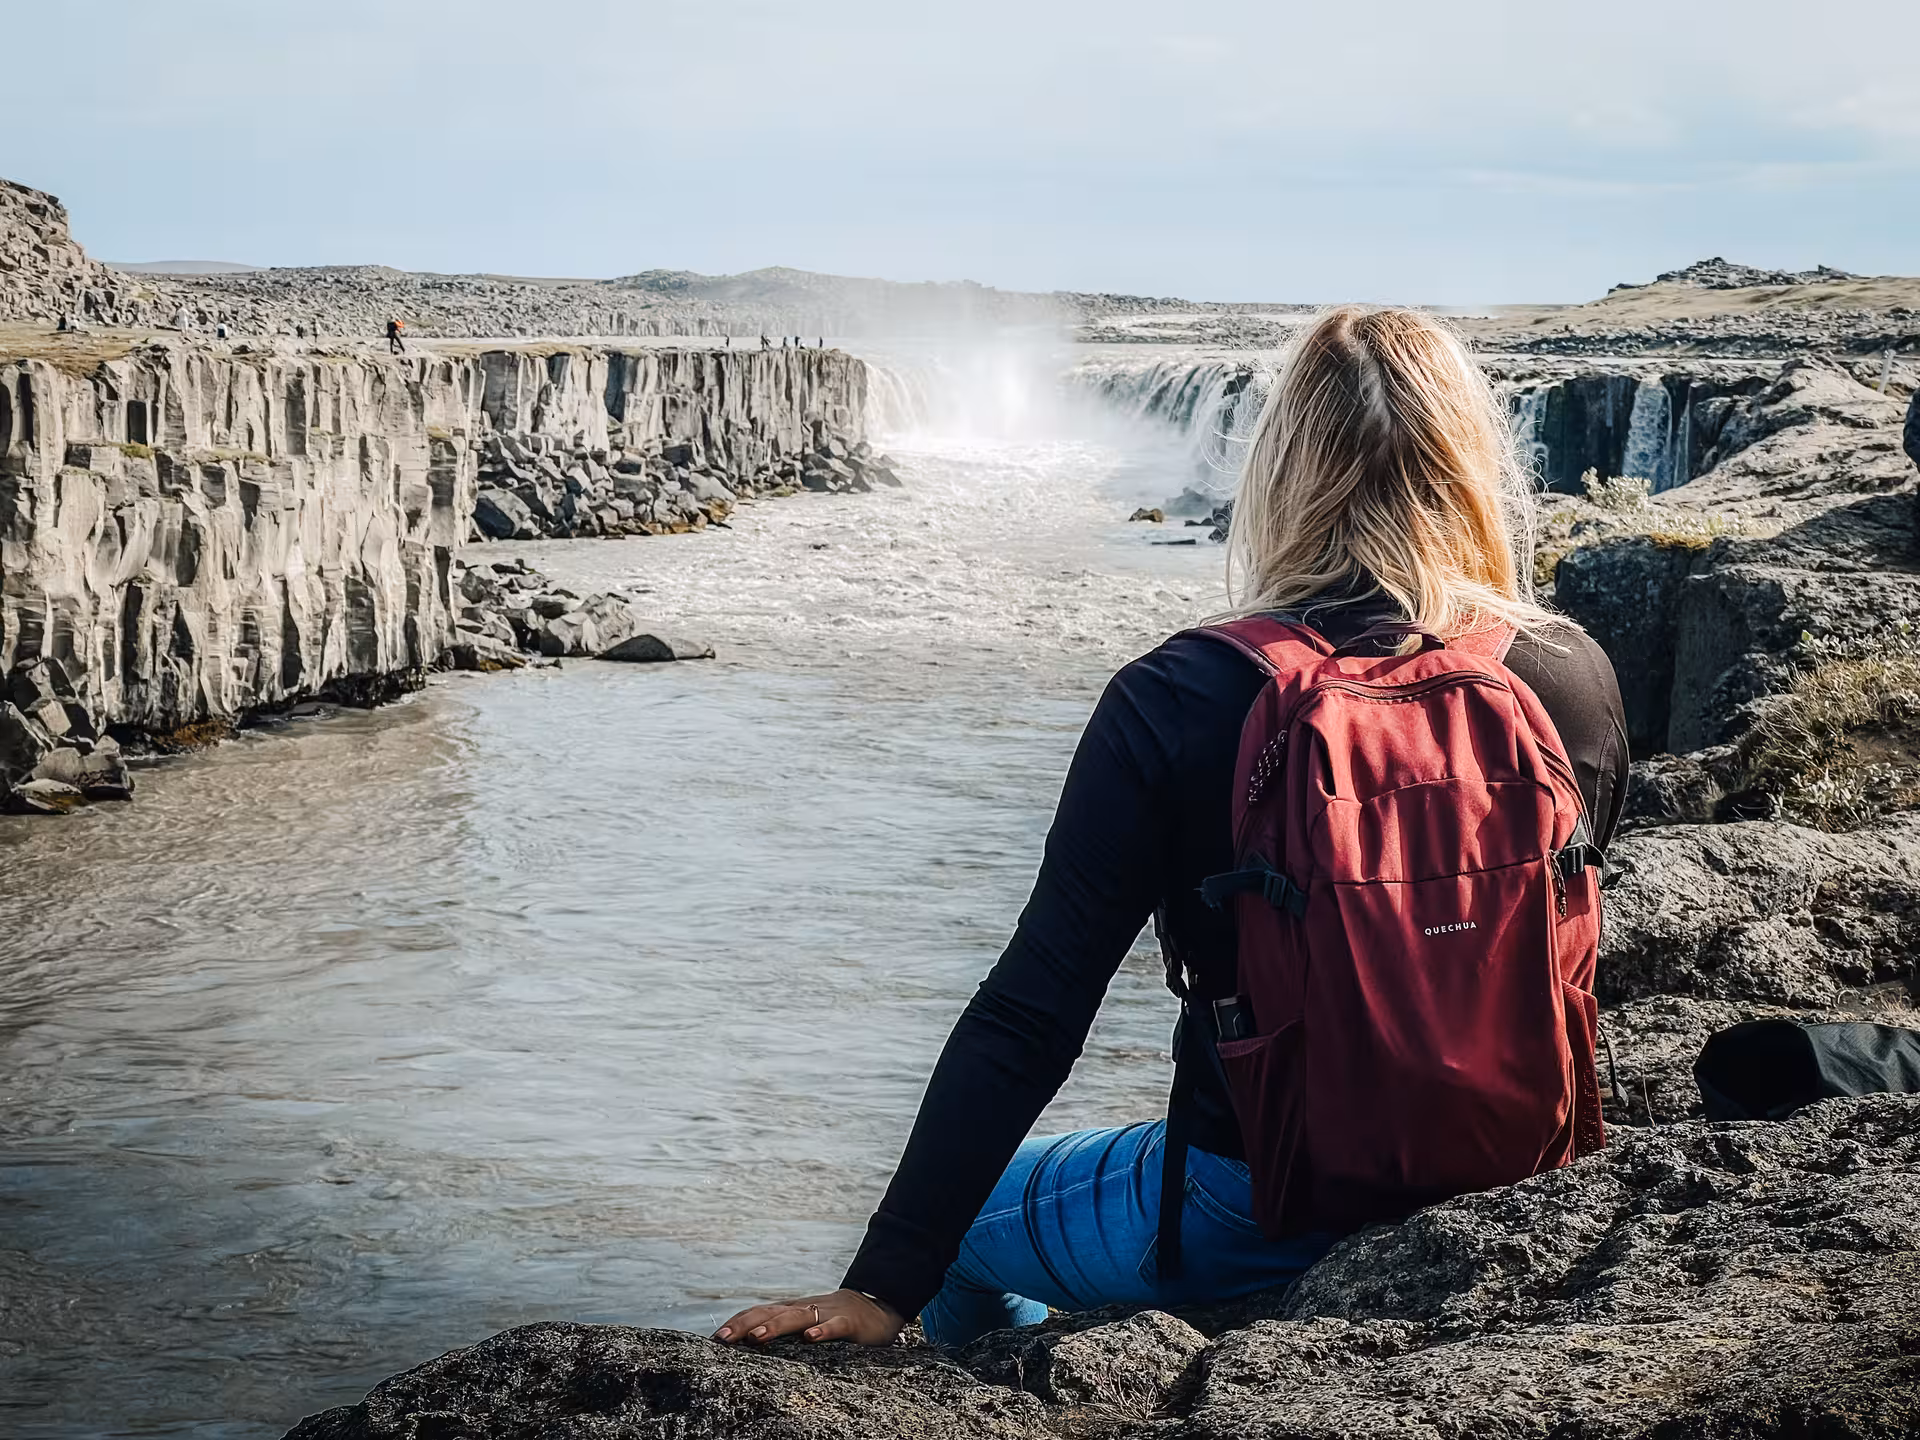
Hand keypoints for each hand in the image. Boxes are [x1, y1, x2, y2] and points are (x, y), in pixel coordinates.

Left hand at [713, 1287, 903, 1346]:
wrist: (879, 1307)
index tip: (715, 1339)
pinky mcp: (850, 1323)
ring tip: (757, 1338)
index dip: (737, 1323)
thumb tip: (747, 1343)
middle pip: (770, 1312)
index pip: (758, 1312)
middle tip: (724, 1340)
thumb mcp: (806, 1322)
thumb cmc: (836, 1320)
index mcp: (792, 1310)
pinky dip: (823, 1330)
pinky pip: (835, 1326)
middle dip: (745, 1325)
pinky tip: (810, 1338)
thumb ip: (783, 1329)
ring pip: (797, 1317)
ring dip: (775, 1326)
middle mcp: (805, 1309)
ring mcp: (827, 1313)